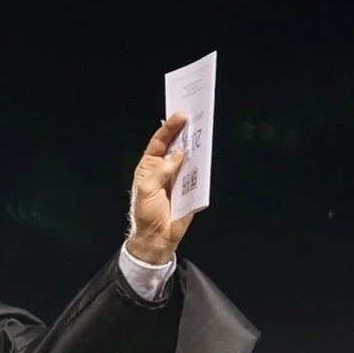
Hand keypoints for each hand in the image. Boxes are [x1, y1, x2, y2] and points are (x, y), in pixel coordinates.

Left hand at [127, 112, 192, 265]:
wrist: (158, 237)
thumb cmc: (146, 213)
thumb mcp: (148, 189)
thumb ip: (162, 171)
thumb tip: (178, 154)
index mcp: (149, 166)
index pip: (159, 142)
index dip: (169, 128)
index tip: (180, 115)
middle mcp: (164, 168)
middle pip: (176, 145)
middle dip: (184, 131)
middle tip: (195, 115)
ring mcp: (178, 176)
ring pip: (189, 157)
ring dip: (195, 145)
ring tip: (203, 131)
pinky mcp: (190, 187)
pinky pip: (198, 173)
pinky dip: (202, 164)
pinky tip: (206, 153)